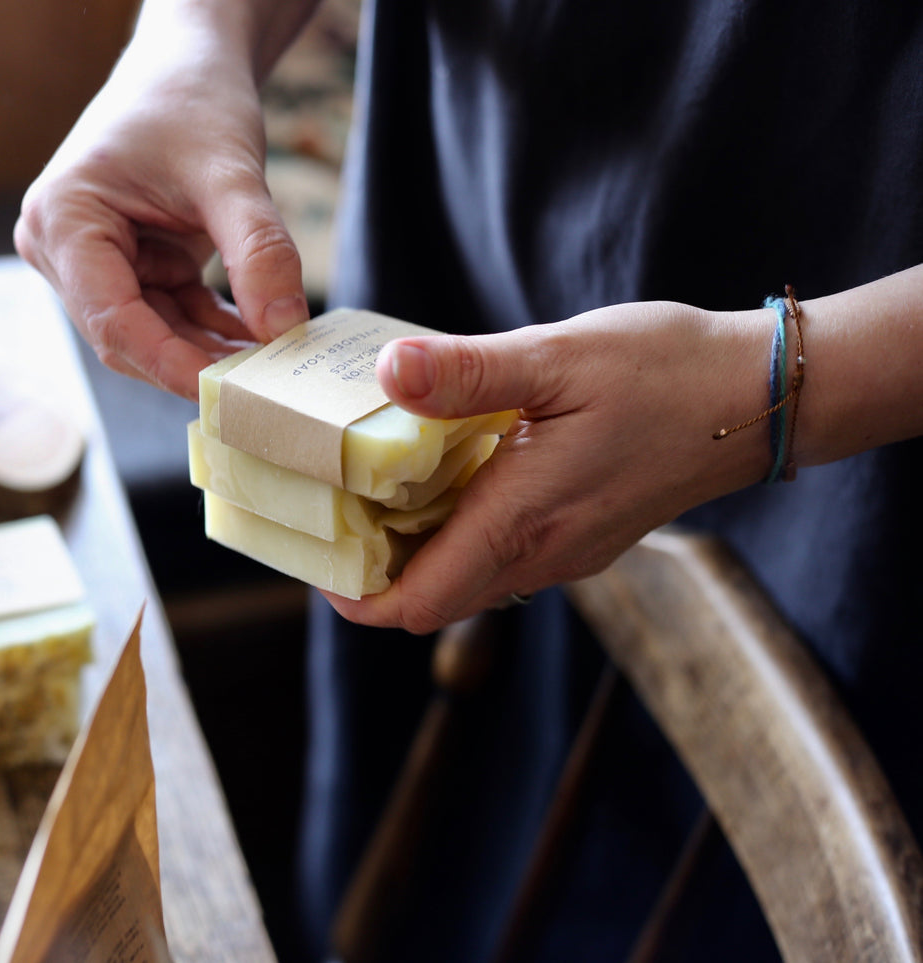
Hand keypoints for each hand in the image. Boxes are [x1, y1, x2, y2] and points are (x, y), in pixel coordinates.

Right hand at [14, 24, 309, 399]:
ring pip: (152, 332)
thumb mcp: (231, 172)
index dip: (171, 363)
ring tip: (274, 360)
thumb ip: (258, 250)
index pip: (113, 320)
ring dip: (210, 348)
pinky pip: (169, 315)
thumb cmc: (191, 99)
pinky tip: (261, 335)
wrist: (188, 62)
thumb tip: (283, 329)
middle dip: (195, 360)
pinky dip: (213, 327)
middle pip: (127, 335)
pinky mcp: (128, 266)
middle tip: (265, 384)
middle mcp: (61, 250)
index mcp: (61, 222)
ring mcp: (92, 262)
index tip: (231, 390)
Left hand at [324, 301, 777, 632]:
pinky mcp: (582, 535)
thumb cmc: (667, 373)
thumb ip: (467, 373)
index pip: (413, 602)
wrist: (761, 398)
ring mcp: (565, 552)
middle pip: (430, 597)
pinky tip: (445, 468)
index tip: (311, 552)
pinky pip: (501, 553)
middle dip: (370, 568)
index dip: (351, 594)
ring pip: (466, 577)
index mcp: (521, 521)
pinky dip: (457, 528)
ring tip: (373, 481)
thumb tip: (387, 371)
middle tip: (330, 504)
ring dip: (414, 547)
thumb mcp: (558, 357)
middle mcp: (540, 555)